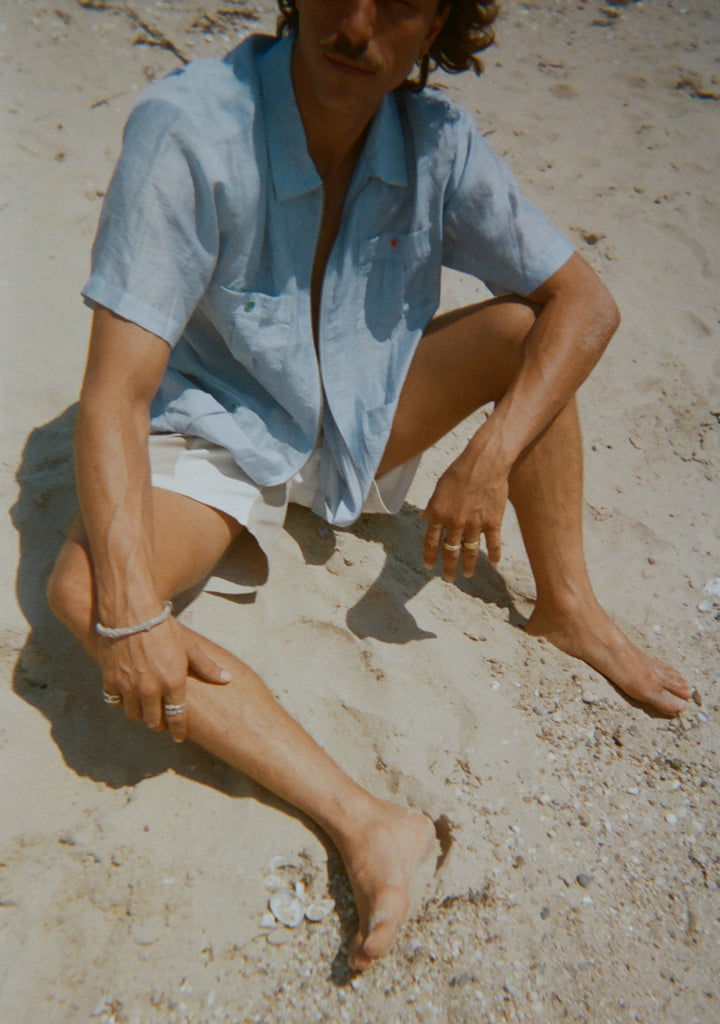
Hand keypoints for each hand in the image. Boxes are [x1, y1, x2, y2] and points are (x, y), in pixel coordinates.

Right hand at [98, 617, 230, 741]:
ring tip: (144, 707)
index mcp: (173, 683)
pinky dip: (119, 701)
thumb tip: (227, 679)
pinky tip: (125, 696)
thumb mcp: (191, 646)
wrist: (132, 612)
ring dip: (140, 713)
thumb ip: (207, 667)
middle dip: (158, 724)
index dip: (177, 731)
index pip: (176, 717)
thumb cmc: (165, 627)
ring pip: (133, 714)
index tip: (178, 737)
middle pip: (153, 721)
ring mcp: (129, 686)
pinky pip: (114, 701)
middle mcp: (150, 689)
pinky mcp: (110, 679)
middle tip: (161, 722)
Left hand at [421, 442, 509, 581]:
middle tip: (449, 578)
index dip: (430, 556)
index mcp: (439, 514)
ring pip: (470, 551)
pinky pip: (493, 543)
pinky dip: (494, 554)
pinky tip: (494, 563)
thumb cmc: (459, 471)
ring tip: (468, 574)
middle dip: (449, 567)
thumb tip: (424, 517)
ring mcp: (475, 524)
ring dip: (468, 565)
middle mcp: (455, 523)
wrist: (485, 462)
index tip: (430, 567)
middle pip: (450, 551)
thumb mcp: (439, 487)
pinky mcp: (493, 522)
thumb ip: (432, 505)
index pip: (431, 542)